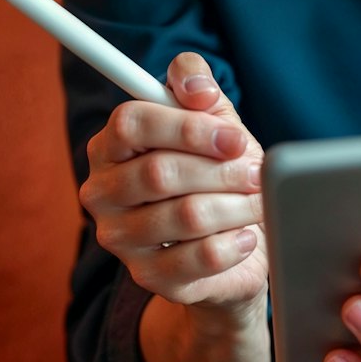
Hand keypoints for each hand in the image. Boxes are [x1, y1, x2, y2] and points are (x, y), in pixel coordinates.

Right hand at [80, 52, 268, 312]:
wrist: (235, 241)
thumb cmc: (218, 172)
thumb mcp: (213, 119)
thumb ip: (197, 84)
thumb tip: (198, 86)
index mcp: (110, 146)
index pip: (130, 123)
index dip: (187, 127)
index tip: (233, 138)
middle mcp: (102, 192)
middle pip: (159, 172)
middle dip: (221, 171)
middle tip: (256, 173)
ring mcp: (119, 239)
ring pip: (187, 216)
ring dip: (236, 205)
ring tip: (258, 201)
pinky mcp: (148, 276)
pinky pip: (200, 258)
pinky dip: (235, 242)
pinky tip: (247, 235)